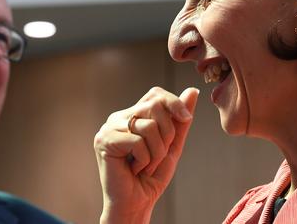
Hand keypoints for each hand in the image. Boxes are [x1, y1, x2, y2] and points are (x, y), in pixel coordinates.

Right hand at [94, 87, 198, 223]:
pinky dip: (145, 160)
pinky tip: (134, 170)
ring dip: (156, 152)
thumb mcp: (172, 145)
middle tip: (158, 156)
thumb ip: (180, 120)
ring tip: (145, 165)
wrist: (136, 204)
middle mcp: (118, 118)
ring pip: (149, 126)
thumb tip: (192, 91)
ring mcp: (109, 128)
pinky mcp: (104, 141)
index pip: (155, 94)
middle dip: (167, 134)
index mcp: (132, 115)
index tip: (187, 118)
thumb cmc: (151, 177)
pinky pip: (138, 142)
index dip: (173, 102)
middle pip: (155, 106)